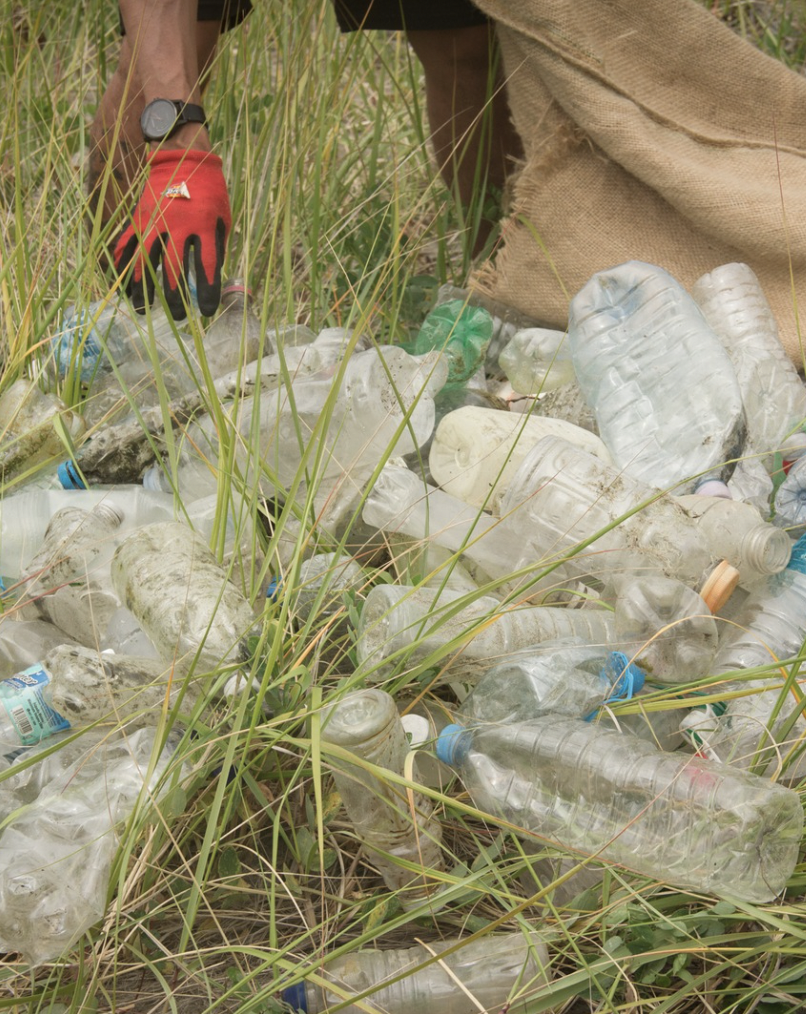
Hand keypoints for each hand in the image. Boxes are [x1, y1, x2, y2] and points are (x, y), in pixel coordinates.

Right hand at [113, 148, 230, 316]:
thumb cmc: (210, 191)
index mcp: (204, 225)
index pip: (206, 267)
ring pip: (145, 260)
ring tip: (142, 308)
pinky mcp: (139, 217)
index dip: (207, 293)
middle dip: (174, 297)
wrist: (183, 156)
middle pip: (173, 269)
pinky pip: (127, 244)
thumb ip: (217, 247)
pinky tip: (121, 284)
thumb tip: (211, 279)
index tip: (206, 312)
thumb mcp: (223, 218)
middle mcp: (177, 225)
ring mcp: (154, 220)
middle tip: (176, 316)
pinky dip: (122, 266)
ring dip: (142, 287)